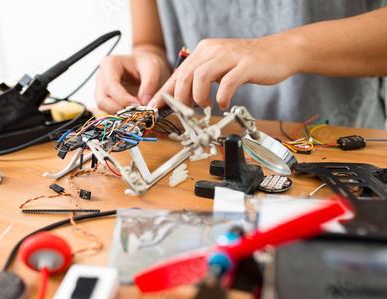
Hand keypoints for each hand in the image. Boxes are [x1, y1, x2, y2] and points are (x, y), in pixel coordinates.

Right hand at [95, 51, 168, 112]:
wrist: (145, 65)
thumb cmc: (146, 63)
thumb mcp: (152, 67)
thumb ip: (150, 83)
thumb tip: (145, 102)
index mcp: (109, 64)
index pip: (110, 85)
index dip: (124, 99)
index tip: (139, 105)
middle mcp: (102, 77)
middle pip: (103, 100)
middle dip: (120, 109)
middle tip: (138, 112)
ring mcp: (102, 89)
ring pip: (104, 108)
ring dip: (120, 114)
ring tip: (137, 112)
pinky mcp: (106, 99)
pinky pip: (108, 111)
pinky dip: (120, 115)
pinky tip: (133, 113)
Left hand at [148, 35, 299, 109]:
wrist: (279, 52)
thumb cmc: (247, 64)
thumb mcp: (219, 66)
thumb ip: (201, 77)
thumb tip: (181, 97)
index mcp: (204, 50)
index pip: (178, 72)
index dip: (165, 91)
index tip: (155, 106)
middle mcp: (214, 50)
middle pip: (185, 74)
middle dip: (180, 97)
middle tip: (185, 111)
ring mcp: (230, 56)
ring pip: (201, 76)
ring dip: (199, 97)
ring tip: (205, 107)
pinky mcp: (246, 65)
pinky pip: (227, 83)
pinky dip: (222, 96)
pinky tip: (223, 103)